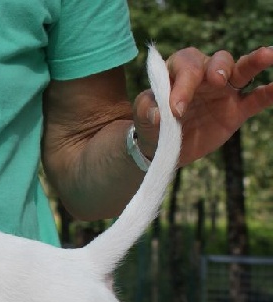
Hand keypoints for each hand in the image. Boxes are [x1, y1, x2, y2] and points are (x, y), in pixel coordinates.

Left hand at [132, 46, 272, 165]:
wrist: (161, 144)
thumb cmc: (151, 121)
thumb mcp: (142, 114)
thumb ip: (148, 110)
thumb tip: (159, 114)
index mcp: (179, 71)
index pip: (186, 67)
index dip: (183, 85)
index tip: (175, 110)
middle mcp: (204, 76)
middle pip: (216, 61)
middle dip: (217, 68)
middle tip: (216, 81)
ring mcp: (223, 92)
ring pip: (241, 71)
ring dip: (254, 62)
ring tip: (267, 55)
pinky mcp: (236, 110)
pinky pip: (256, 98)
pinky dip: (269, 93)